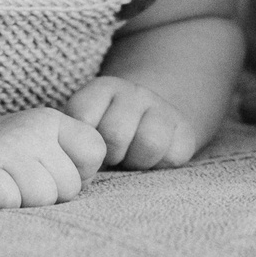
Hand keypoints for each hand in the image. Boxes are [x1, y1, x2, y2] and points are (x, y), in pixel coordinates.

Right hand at [0, 108, 107, 208]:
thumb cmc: (6, 158)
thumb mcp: (44, 144)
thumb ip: (76, 158)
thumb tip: (84, 185)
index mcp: (52, 119)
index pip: (95, 152)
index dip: (79, 172)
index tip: (51, 170)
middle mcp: (30, 129)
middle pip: (70, 186)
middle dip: (51, 194)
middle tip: (20, 181)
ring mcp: (4, 149)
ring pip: (43, 199)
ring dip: (25, 205)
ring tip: (5, 187)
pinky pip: (9, 201)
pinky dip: (3, 206)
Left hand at [62, 75, 197, 169]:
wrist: (145, 126)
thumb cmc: (103, 138)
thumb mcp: (82, 130)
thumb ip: (71, 141)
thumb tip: (70, 167)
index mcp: (102, 89)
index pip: (83, 116)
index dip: (82, 143)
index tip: (85, 149)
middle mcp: (133, 92)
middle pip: (115, 133)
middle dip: (109, 155)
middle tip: (111, 158)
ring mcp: (162, 108)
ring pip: (149, 142)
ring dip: (137, 161)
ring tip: (132, 160)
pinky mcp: (185, 131)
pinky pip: (174, 155)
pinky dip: (162, 165)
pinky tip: (154, 161)